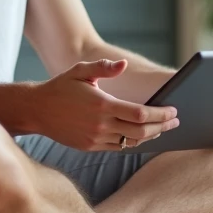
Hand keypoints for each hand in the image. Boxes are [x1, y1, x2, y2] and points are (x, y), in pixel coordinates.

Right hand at [35, 59, 178, 151]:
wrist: (36, 110)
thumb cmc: (60, 87)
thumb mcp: (80, 71)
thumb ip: (103, 67)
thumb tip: (123, 65)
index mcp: (102, 104)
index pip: (140, 113)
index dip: (160, 114)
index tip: (173, 110)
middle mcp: (101, 124)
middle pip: (141, 131)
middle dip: (162, 126)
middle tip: (175, 121)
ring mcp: (95, 138)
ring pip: (131, 142)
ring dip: (150, 135)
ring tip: (163, 128)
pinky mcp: (90, 146)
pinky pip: (118, 147)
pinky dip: (133, 142)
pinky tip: (141, 134)